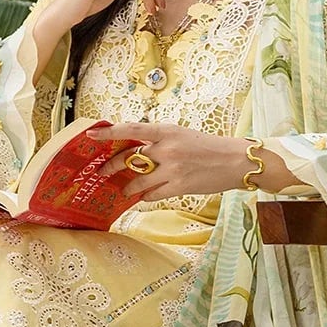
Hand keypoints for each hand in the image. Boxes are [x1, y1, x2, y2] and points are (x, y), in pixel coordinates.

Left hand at [88, 123, 255, 201]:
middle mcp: (167, 149)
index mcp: (167, 131)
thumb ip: (161, 140)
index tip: (91, 133)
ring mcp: (173, 169)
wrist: (235, 161)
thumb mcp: (183, 135)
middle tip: (102, 171)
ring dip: (128, 186)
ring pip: (138, 180)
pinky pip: (153, 194)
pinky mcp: (179, 186)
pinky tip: (144, 197)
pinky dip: (146, 196)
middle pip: (130, 158)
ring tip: (124, 189)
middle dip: (112, 166)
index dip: (109, 132)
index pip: (132, 129)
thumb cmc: (209, 147)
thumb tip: (139, 148)